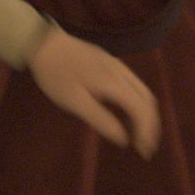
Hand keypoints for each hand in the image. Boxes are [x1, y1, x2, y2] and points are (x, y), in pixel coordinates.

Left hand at [26, 27, 160, 158]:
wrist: (43, 43)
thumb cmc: (55, 75)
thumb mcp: (74, 102)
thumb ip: (100, 119)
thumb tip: (123, 139)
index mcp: (113, 83)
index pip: (141, 109)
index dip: (146, 131)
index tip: (144, 151)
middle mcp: (120, 71)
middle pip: (147, 99)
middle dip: (151, 124)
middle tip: (146, 146)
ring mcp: (116, 64)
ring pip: (143, 90)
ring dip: (146, 112)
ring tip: (141, 133)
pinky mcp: (110, 62)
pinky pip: (134, 83)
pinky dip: (138, 101)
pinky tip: (129, 112)